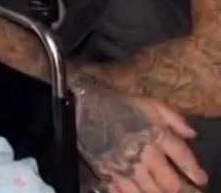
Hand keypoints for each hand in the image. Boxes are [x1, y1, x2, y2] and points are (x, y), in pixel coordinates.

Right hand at [74, 73, 206, 192]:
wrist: (86, 105)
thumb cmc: (120, 104)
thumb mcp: (150, 103)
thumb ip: (173, 117)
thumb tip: (192, 134)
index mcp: (155, 134)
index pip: (182, 157)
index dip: (194, 170)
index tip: (201, 179)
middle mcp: (143, 153)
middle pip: (169, 182)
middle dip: (178, 188)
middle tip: (183, 190)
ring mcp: (125, 167)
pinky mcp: (108, 174)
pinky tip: (139, 192)